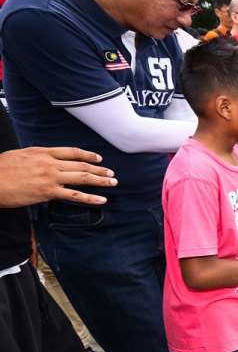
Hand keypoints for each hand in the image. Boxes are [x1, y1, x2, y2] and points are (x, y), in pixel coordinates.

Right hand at [0, 147, 116, 207]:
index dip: (88, 155)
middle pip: (81, 164)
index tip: (98, 159)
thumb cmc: (1, 169)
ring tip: (112, 183)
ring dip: (100, 180)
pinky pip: (74, 195)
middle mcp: (50, 163)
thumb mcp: (20, 156)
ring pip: (81, 177)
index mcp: (43, 152)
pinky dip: (90, 198)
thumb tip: (47, 161)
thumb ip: (37, 158)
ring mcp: (51, 177)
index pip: (71, 151)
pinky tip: (101, 199)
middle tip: (111, 173)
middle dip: (98, 169)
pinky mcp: (48, 192)